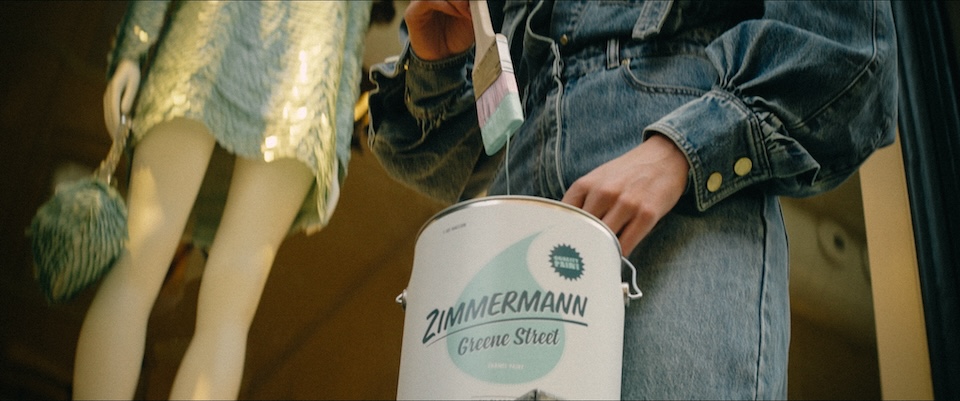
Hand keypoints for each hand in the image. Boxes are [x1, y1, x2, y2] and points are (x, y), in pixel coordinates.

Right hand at [103, 59, 139, 139]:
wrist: (126, 63)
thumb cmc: (133, 73)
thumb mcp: (134, 83)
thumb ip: (129, 97)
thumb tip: (124, 112)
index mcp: (114, 90)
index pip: (114, 110)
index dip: (116, 122)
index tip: (120, 132)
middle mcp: (108, 95)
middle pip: (109, 115)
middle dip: (113, 128)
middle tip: (119, 141)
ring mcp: (107, 97)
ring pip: (108, 115)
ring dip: (112, 127)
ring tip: (117, 139)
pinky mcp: (110, 99)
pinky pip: (110, 113)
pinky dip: (112, 122)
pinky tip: (116, 130)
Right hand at [404, 0, 473, 60]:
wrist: (443, 58)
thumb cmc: (455, 38)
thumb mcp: (470, 20)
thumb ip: (472, 7)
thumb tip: (475, 1)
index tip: (477, 3)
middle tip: (472, 6)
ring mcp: (422, 2)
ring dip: (455, 0)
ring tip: (465, 12)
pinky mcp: (413, 12)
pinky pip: (427, 1)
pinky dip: (444, 4)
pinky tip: (455, 12)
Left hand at [562, 134, 689, 255]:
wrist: (665, 156)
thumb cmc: (628, 172)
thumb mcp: (598, 178)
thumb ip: (582, 199)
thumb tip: (567, 228)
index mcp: (586, 185)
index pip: (563, 218)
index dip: (561, 235)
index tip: (561, 248)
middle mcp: (604, 193)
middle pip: (582, 232)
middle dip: (580, 248)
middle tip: (578, 262)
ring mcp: (626, 204)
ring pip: (604, 240)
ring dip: (601, 253)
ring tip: (598, 262)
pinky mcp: (646, 215)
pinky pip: (626, 245)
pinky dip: (619, 255)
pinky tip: (616, 257)